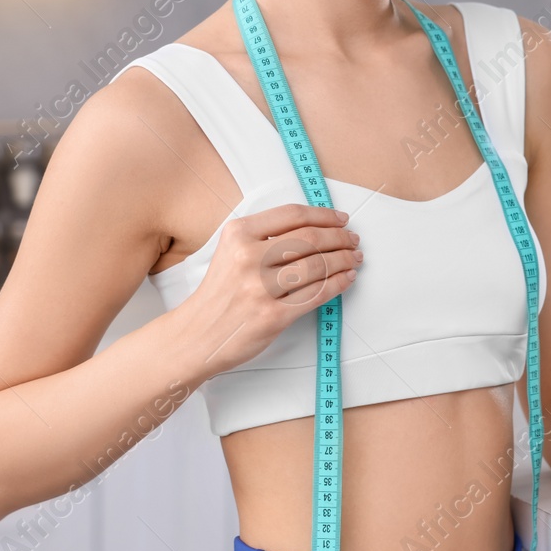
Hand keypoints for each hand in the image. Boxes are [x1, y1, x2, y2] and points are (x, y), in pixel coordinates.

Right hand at [173, 203, 361, 381]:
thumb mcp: (231, 251)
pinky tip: (347, 278)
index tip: (340, 219)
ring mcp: (261, 288)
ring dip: (343, 260)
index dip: (324, 215)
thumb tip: (315, 228)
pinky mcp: (273, 315)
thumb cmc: (219, 294)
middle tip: (352, 240)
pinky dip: (339, 284)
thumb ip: (265, 237)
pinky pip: (317, 294)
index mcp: (238, 234)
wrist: (197, 335)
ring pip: (318, 265)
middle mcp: (248, 258)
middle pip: (310, 238)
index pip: (292, 215)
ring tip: (353, 258)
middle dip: (339, 237)